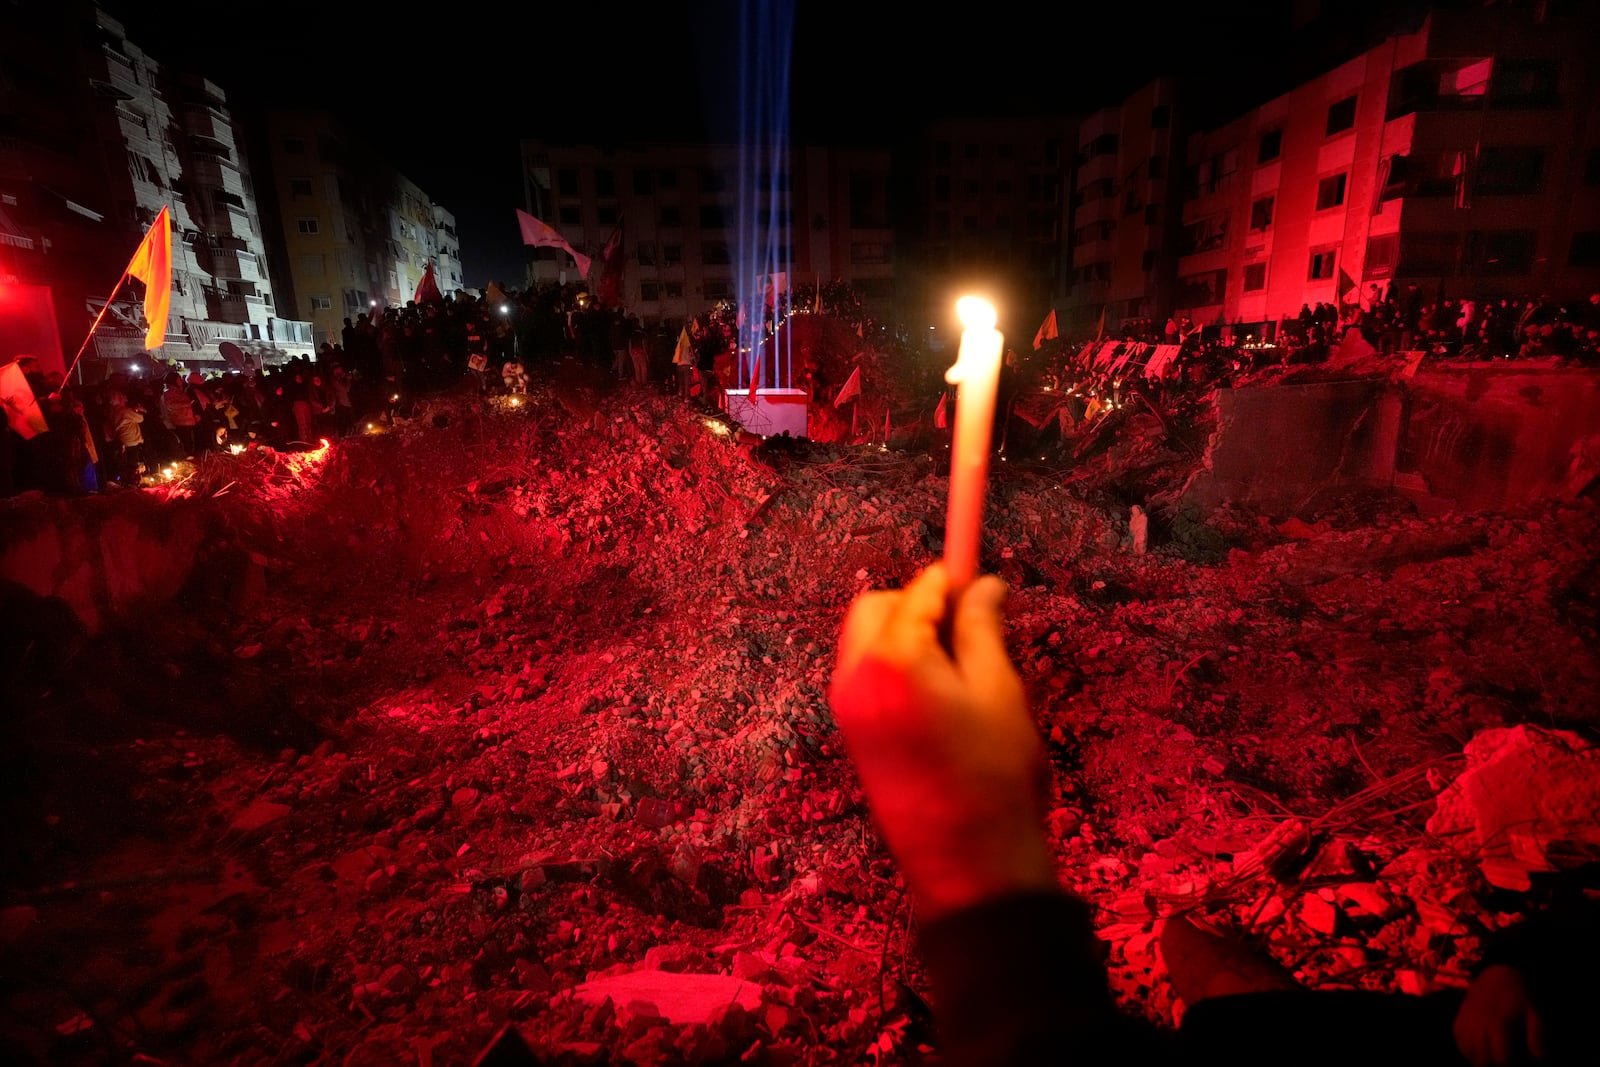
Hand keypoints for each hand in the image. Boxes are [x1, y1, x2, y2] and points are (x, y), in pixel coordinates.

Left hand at [828, 563, 1054, 920]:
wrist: (968, 866)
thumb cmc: (993, 778)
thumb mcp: (1000, 691)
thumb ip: (983, 629)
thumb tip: (983, 586)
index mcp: (893, 659)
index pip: (919, 591)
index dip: (953, 581)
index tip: (983, 582)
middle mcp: (855, 677)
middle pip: (877, 608)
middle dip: (918, 606)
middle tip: (970, 629)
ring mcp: (846, 708)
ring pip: (866, 640)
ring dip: (905, 636)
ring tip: (959, 670)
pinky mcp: (850, 734)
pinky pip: (864, 674)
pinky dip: (894, 667)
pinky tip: (937, 696)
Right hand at [1454, 965, 1543, 1065]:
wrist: (1498, 973)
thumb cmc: (1519, 996)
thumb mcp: (1535, 1014)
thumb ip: (1537, 1038)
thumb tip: (1539, 1060)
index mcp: (1498, 1025)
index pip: (1501, 1058)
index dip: (1509, 1065)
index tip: (1516, 1063)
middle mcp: (1478, 1025)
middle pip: (1482, 1059)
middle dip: (1493, 1064)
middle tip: (1503, 1061)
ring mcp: (1466, 1021)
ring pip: (1468, 1052)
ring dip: (1480, 1059)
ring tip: (1491, 1059)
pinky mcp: (1459, 1018)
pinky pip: (1459, 1040)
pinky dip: (1467, 1050)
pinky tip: (1478, 1052)